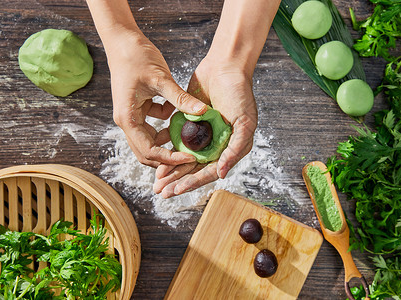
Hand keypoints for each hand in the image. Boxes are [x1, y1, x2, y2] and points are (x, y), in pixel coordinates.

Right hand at [105, 29, 206, 167]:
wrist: (122, 40)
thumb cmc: (136, 56)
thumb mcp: (161, 78)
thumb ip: (180, 98)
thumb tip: (202, 112)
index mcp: (128, 118)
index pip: (149, 151)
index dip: (170, 158)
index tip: (190, 158)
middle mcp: (127, 121)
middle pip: (146, 152)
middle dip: (168, 157)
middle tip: (190, 157)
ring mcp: (131, 115)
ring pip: (150, 139)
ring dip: (167, 140)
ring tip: (188, 138)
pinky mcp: (138, 108)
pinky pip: (154, 123)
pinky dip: (166, 122)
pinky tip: (177, 112)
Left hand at [153, 57, 257, 197]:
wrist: (225, 65)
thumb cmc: (240, 92)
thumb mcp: (245, 122)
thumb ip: (235, 149)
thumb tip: (221, 174)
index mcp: (230, 147)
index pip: (209, 170)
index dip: (193, 181)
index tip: (177, 189)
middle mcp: (215, 144)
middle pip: (194, 168)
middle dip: (178, 180)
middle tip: (162, 192)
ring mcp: (202, 133)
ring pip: (183, 156)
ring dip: (170, 168)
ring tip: (157, 181)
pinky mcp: (190, 121)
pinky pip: (177, 138)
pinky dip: (167, 147)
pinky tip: (155, 156)